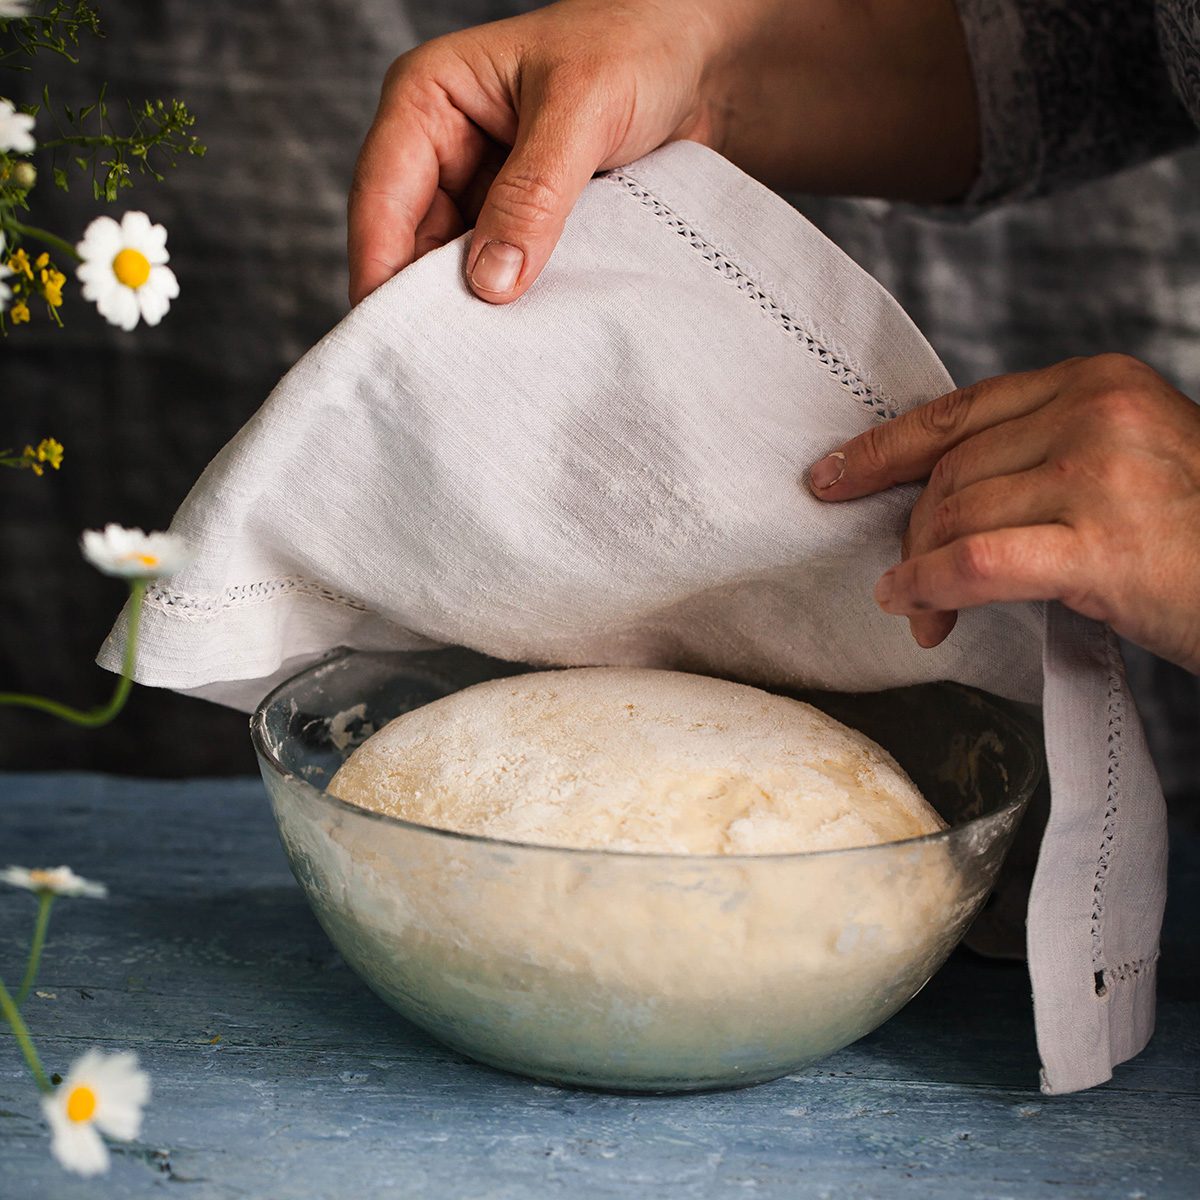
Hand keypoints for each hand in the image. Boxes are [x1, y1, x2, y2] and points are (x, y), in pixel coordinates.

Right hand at [348, 0, 976, 304]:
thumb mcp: (581, 110)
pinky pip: (501, 274)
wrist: (706, 66)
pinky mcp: (520, 224)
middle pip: (409, 245)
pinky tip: (526, 340)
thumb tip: (490, 283)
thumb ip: (533, 194)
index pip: (382, 198)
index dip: (382, 271)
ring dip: (474, 310)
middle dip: (428, 303)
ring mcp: (480, 191)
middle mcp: (442, 148)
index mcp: (428, 100)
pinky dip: (512, 305)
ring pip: (454, 268)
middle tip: (448, 371)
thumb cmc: (638, 48)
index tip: (394, 342)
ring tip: (492, 363)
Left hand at [807, 354, 1199, 672]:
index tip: (833, 474)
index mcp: (1095, 381)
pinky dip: (930, 584)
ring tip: (920, 611)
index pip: (959, 412)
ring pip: (957, 515)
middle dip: (913, 532)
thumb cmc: (1194, 533)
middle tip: (903, 580)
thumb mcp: (1122, 463)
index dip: (885, 448)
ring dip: (922, 570)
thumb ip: (1039, 456)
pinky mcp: (1103, 543)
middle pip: (951, 470)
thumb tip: (933, 495)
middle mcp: (1096, 412)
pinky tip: (913, 605)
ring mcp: (1101, 473)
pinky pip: (979, 561)